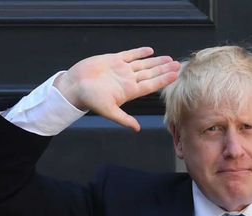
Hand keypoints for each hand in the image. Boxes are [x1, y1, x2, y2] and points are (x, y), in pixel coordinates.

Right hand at [54, 47, 179, 131]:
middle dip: (164, 69)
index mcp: (129, 91)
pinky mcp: (113, 60)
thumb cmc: (90, 99)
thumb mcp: (109, 111)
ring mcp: (121, 70)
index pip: (151, 85)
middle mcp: (128, 80)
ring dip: (156, 61)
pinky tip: (150, 51)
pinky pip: (129, 55)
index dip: (163, 80)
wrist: (74, 86)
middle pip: (150, 74)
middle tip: (177, 65)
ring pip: (143, 64)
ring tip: (168, 59)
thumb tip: (137, 128)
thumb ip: (124, 119)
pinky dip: (139, 52)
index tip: (175, 75)